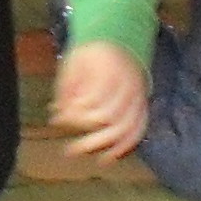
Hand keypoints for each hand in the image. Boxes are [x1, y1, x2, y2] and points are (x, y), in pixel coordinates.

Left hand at [47, 39, 149, 161]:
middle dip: (91, 139)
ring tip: (93, 159)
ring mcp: (138, 96)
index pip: (94, 101)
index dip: (77, 116)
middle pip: (111, 119)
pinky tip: (112, 156)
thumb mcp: (72, 63)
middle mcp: (127, 86)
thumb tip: (56, 115)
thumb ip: (65, 89)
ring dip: (109, 146)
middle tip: (71, 151)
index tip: (60, 120)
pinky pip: (139, 128)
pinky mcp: (143, 105)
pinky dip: (126, 144)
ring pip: (127, 127)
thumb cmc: (90, 53)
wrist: (117, 40)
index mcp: (108, 71)